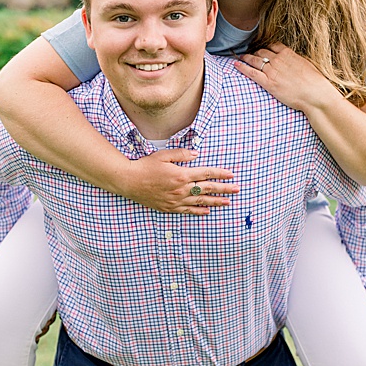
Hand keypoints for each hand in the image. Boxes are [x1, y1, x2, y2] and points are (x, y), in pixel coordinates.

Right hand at [118, 148, 239, 215]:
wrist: (129, 181)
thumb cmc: (145, 166)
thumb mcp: (163, 155)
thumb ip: (182, 154)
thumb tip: (197, 155)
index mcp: (181, 174)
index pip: (206, 174)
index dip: (220, 174)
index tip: (231, 174)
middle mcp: (181, 189)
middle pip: (207, 189)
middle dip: (224, 189)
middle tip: (237, 190)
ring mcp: (175, 200)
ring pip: (200, 201)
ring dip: (215, 201)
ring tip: (227, 202)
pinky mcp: (169, 207)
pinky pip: (188, 210)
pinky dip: (199, 210)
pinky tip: (207, 210)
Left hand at [235, 43, 340, 115]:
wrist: (314, 94)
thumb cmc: (314, 81)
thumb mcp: (306, 64)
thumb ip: (295, 60)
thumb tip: (291, 60)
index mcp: (288, 53)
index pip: (273, 46)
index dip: (266, 47)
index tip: (263, 49)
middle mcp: (278, 60)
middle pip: (262, 52)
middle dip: (255, 52)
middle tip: (250, 54)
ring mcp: (272, 70)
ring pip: (255, 60)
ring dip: (247, 57)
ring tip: (241, 57)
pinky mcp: (268, 82)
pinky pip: (251, 72)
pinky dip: (242, 67)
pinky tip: (235, 64)